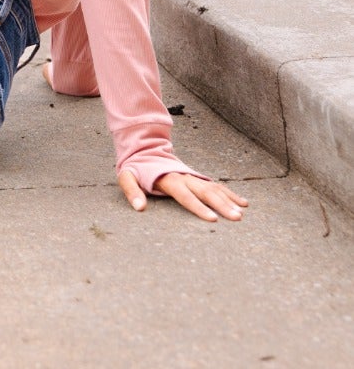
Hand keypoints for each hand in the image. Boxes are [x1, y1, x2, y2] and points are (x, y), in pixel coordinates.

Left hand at [118, 167, 248, 221]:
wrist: (145, 148)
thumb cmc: (135, 167)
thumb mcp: (126, 177)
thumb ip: (132, 191)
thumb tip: (139, 208)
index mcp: (169, 179)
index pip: (186, 196)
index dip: (199, 208)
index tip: (212, 219)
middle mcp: (184, 177)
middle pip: (206, 192)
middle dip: (222, 205)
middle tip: (236, 218)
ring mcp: (193, 177)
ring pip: (214, 189)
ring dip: (229, 201)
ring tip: (242, 214)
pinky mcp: (197, 178)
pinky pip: (216, 186)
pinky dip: (230, 194)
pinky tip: (243, 203)